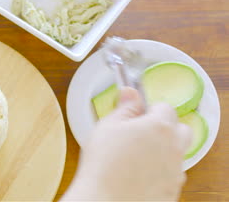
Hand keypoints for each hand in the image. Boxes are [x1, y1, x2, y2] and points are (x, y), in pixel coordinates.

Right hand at [65, 87, 191, 200]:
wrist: (104, 200)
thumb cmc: (103, 165)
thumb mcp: (107, 126)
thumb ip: (124, 108)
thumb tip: (130, 93)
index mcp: (159, 127)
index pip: (164, 106)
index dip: (148, 109)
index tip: (136, 114)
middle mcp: (173, 148)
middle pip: (180, 129)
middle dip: (164, 128)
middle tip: (140, 133)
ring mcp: (175, 171)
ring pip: (175, 153)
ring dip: (162, 150)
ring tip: (135, 156)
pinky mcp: (172, 189)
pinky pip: (170, 174)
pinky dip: (159, 171)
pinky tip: (137, 173)